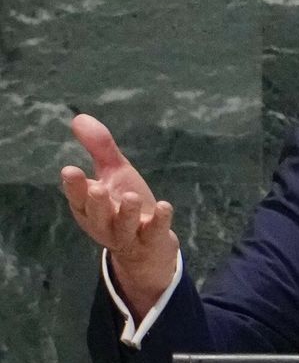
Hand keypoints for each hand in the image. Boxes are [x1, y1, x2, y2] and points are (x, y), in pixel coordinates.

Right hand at [60, 114, 178, 318]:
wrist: (148, 245)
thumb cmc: (125, 205)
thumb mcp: (115, 174)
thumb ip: (100, 148)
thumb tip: (79, 117)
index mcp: (90, 208)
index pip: (78, 198)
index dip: (74, 186)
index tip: (69, 170)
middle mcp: (106, 224)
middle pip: (97, 216)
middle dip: (97, 204)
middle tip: (98, 189)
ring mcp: (130, 234)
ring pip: (123, 228)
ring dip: (127, 213)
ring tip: (132, 197)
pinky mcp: (152, 240)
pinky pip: (154, 233)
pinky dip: (160, 221)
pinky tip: (165, 206)